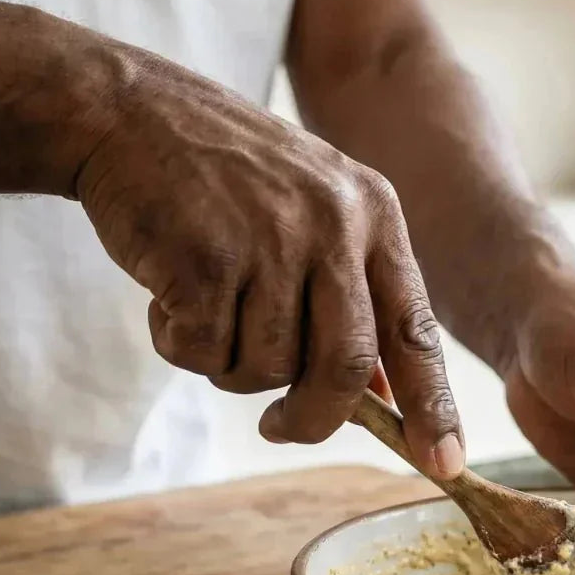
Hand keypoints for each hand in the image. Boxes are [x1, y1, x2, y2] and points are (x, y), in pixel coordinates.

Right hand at [74, 49, 463, 478]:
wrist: (128, 110)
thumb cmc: (227, 182)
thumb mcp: (315, 215)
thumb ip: (355, 297)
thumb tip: (382, 395)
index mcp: (375, 216)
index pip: (416, 331)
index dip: (432, 405)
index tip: (446, 463)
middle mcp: (335, 225)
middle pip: (346, 369)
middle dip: (314, 418)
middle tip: (279, 428)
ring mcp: (271, 239)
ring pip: (269, 369)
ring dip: (230, 364)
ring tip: (206, 306)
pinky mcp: (206, 258)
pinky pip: (204, 353)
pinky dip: (179, 344)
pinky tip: (168, 292)